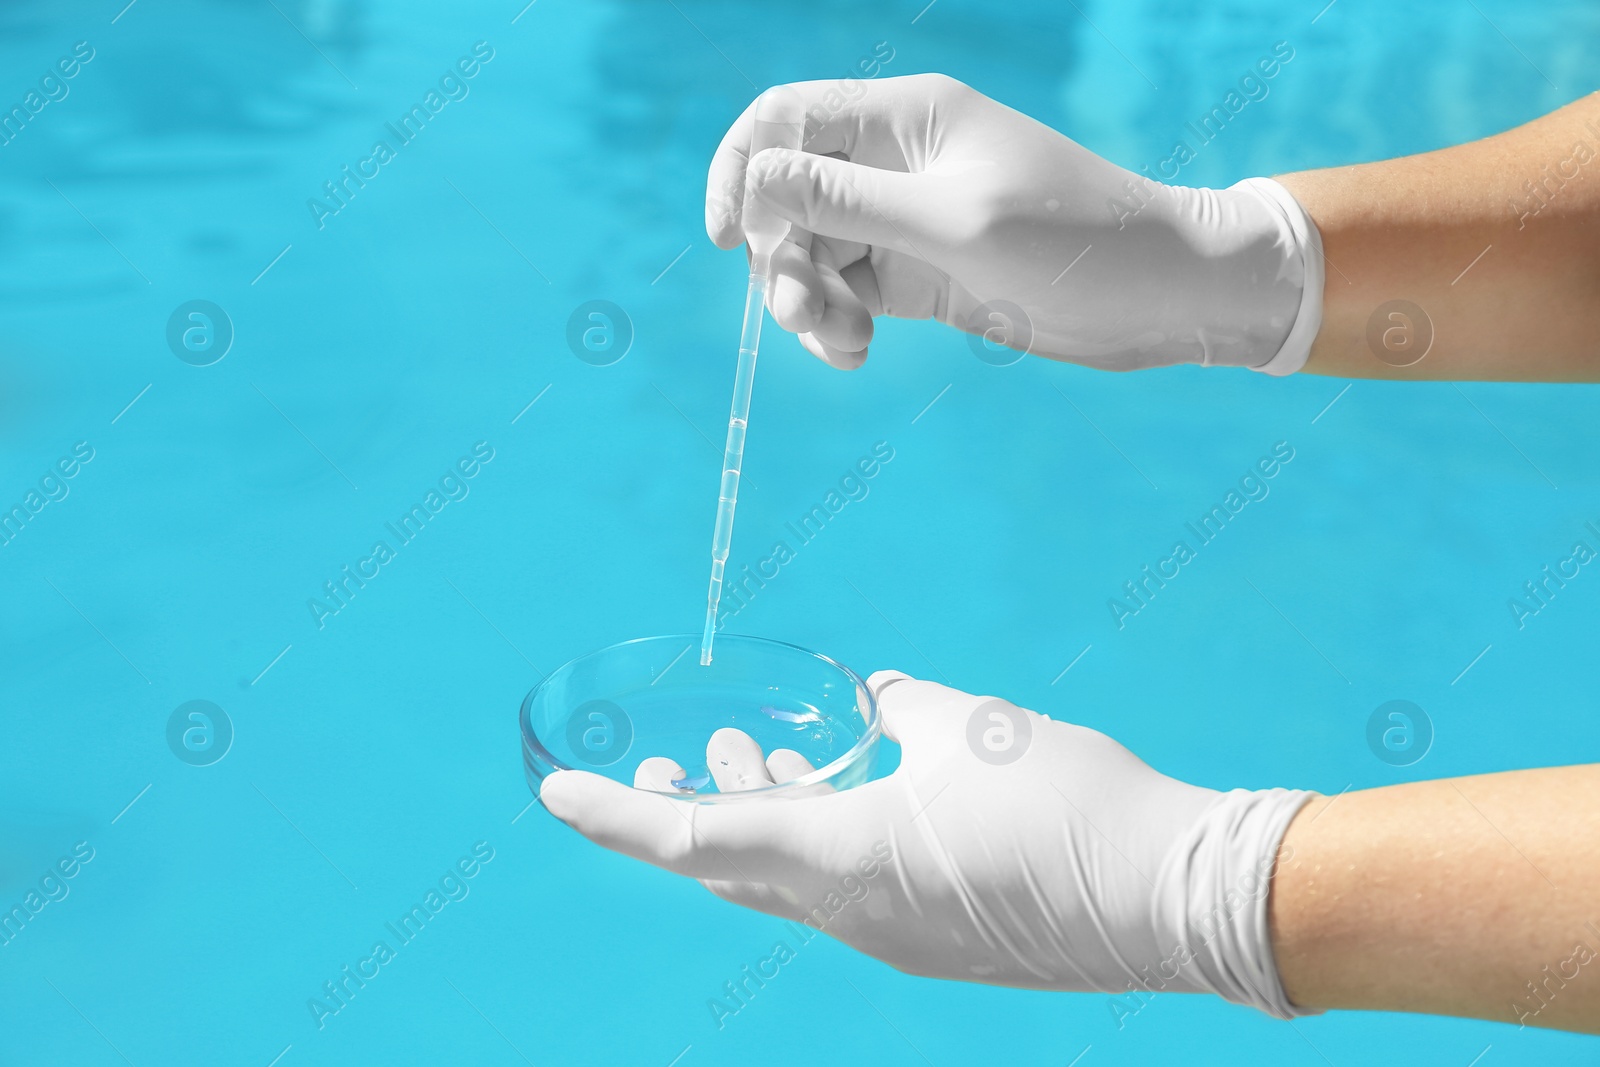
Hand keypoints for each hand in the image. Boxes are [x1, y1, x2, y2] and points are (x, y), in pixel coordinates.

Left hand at [541, 671, 1315, 1016]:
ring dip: (761, 819)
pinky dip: (820, 840)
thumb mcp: (975, 728)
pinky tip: (848, 787)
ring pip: (790, 879)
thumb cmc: (1070, 805)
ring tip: (748, 754)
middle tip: (663, 757)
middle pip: (732, 867)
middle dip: (688, 811)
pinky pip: (847, 891)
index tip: (557, 793)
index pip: (695, 840)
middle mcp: (850, 913)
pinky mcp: (935, 942)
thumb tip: (877, 704)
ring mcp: (893, 938)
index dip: (617, 815)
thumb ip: (905, 710)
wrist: (1174, 899)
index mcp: (843, 858)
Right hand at [705, 73, 1322, 373]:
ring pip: (812, 254)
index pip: (785, 119)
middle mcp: (896, 163)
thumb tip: (754, 180)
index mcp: (904, 118)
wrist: (1158, 296)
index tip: (728, 239)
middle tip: (809, 315)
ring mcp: (905, 222)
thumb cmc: (1071, 242)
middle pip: (787, 199)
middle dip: (782, 258)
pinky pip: (846, 294)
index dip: (740, 172)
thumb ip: (845, 201)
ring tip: (845, 345)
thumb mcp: (950, 222)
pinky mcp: (919, 276)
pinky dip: (837, 325)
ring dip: (808, 302)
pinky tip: (854, 356)